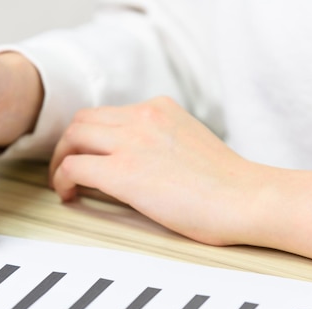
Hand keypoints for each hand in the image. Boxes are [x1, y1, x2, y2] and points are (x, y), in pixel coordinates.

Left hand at [49, 97, 311, 266]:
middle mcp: (143, 116)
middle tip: (67, 166)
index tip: (85, 153)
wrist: (249, 199)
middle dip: (69, 144)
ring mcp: (133, 141)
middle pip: (83, 120)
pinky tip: (69, 193)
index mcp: (159, 108)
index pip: (107, 113)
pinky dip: (63, 179)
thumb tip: (131, 159)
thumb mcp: (188, 142)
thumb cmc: (227, 184)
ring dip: (62, 159)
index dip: (88, 135)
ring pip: (74, 137)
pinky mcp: (125, 171)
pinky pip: (74, 166)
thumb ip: (158, 140)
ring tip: (64, 182)